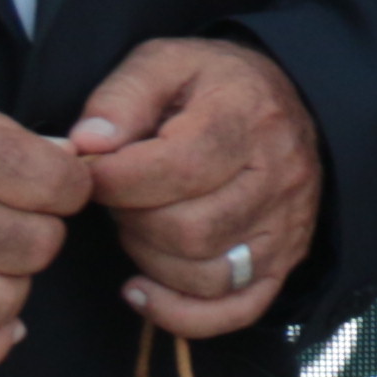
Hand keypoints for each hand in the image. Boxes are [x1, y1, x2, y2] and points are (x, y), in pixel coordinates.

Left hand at [70, 36, 324, 338]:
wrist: (289, 100)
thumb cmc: (213, 86)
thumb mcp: (164, 64)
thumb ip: (121, 97)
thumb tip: (87, 145)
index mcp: (247, 119)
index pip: (178, 169)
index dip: (115, 180)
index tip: (92, 170)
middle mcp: (279, 177)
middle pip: (190, 230)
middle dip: (133, 219)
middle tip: (120, 196)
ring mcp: (286, 226)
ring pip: (206, 274)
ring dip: (150, 259)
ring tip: (138, 225)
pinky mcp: (284, 261)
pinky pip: (234, 311)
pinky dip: (179, 312)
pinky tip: (141, 288)